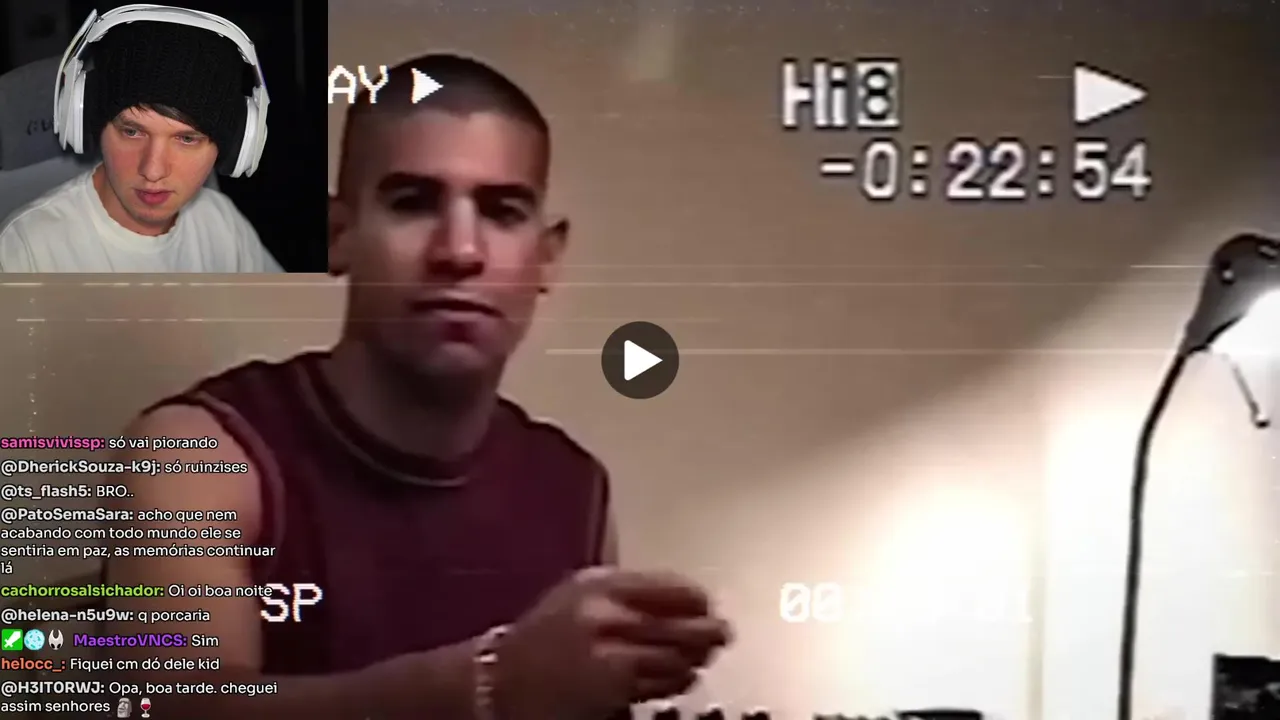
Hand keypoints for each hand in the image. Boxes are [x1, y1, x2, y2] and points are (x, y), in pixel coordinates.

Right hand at [494, 567, 731, 719]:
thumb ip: (630, 594)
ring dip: (694, 659)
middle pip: (682, 623)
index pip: (674, 589)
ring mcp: (610, 650)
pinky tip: (677, 679)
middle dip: (708, 632)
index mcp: (602, 583)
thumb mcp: (581, 596)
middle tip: (721, 635)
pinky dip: (676, 682)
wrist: (501, 682)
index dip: (699, 602)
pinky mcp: (613, 686)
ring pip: (677, 656)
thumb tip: (689, 602)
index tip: (708, 608)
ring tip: (699, 658)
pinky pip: (662, 683)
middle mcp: (607, 612)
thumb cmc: (545, 639)